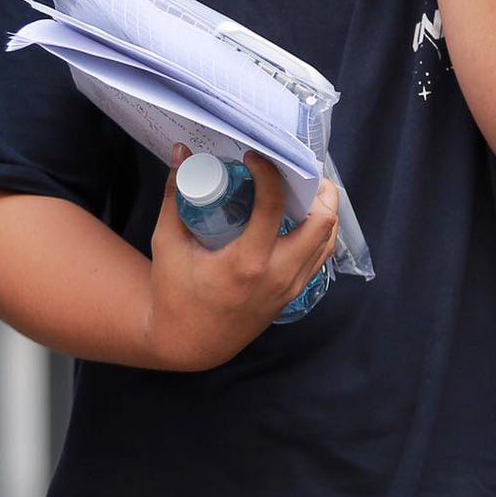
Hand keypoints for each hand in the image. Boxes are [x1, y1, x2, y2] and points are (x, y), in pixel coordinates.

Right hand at [144, 147, 340, 371]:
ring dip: (322, 207)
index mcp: (247, 263)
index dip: (269, 173)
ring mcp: (291, 286)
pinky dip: (318, 230)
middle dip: (316, 187)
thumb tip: (181, 151)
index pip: (274, 207)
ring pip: (328, 238)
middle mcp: (278, 275)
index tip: (255, 156)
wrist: (190, 345)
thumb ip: (175, 195)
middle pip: (323, 222)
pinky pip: (319, 255)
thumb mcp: (167, 244)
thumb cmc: (174, 294)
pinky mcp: (294, 293)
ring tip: (301, 185)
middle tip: (295, 167)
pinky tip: (300, 214)